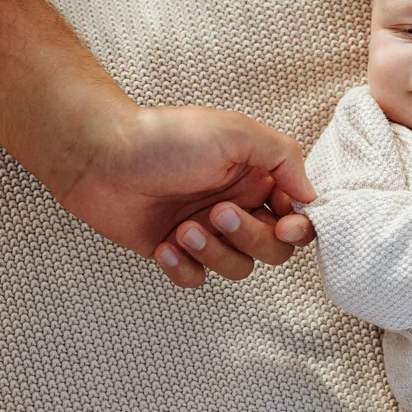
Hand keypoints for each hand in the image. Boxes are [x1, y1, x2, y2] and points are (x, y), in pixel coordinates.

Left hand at [59, 103, 315, 289]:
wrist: (99, 156)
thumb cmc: (165, 138)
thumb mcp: (236, 132)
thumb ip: (284, 157)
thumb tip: (311, 195)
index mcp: (256, 178)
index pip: (297, 215)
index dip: (299, 227)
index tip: (286, 223)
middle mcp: (236, 206)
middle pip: (273, 248)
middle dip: (249, 237)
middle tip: (218, 213)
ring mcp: (206, 232)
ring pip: (238, 268)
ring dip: (214, 253)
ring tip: (184, 229)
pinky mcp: (176, 252)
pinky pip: (198, 280)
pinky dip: (184, 268)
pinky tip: (164, 246)